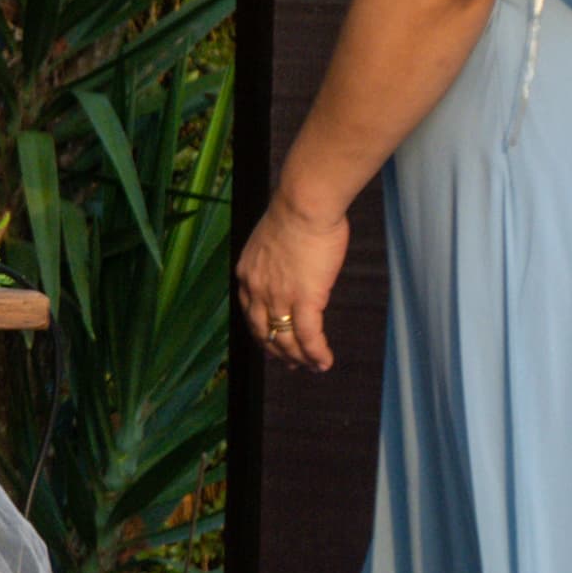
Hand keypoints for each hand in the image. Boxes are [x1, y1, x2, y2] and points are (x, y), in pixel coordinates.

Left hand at [234, 184, 350, 374]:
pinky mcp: (304, 299)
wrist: (304, 204)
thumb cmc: (297, 212)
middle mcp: (257, 291)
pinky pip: (309, 337)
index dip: (262, 333)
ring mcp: (279, 298)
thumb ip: (275, 259)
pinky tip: (324, 362)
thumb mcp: (272, 239)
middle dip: (279, 353)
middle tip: (292, 364)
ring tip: (313, 368)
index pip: (250, 315)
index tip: (272, 343)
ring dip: (301, 359)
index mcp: (247, 275)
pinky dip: (316, 354)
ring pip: (287, 340)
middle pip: (264, 333)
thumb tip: (289, 264)